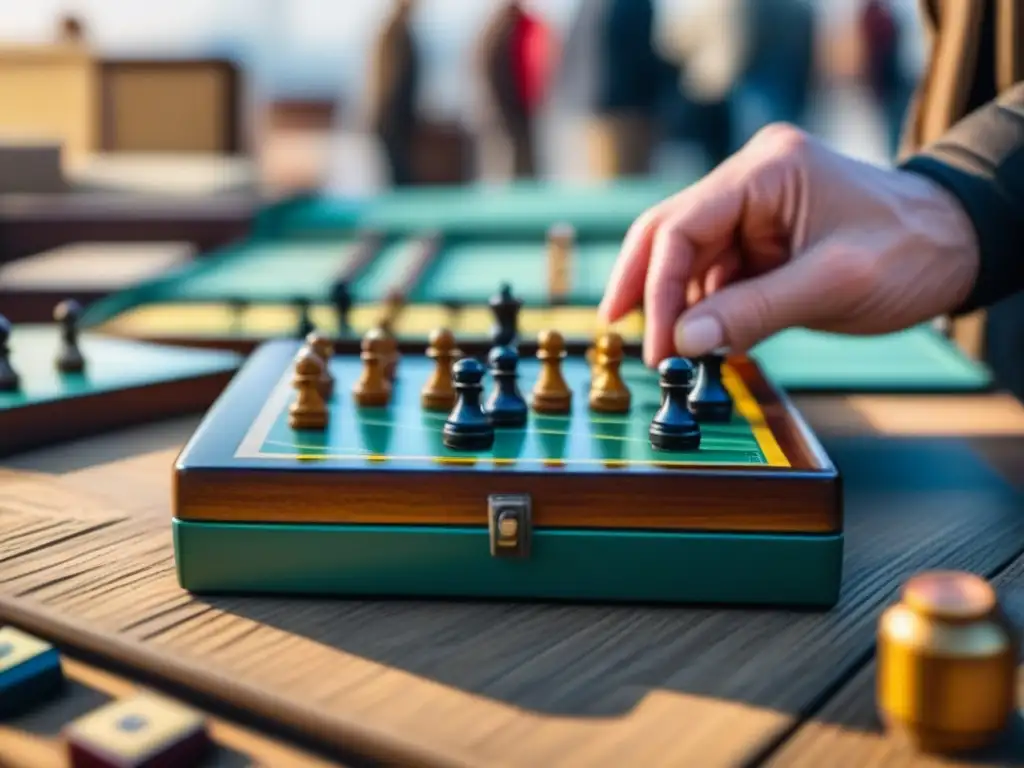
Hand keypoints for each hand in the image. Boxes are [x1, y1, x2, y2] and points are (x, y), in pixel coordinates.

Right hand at [597, 124, 980, 365]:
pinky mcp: (761, 239)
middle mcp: (751, 182)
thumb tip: (681, 344)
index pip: (683, 225)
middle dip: (646, 288)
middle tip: (619, 334)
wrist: (958, 246)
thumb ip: (753, 312)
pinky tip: (699, 341)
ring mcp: (754, 210)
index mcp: (766, 170)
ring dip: (676, 306)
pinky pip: (716, 275)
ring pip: (687, 258)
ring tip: (670, 355)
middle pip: (671, 234)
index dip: (658, 286)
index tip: (657, 344)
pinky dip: (704, 310)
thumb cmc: (911, 249)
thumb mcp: (833, 283)